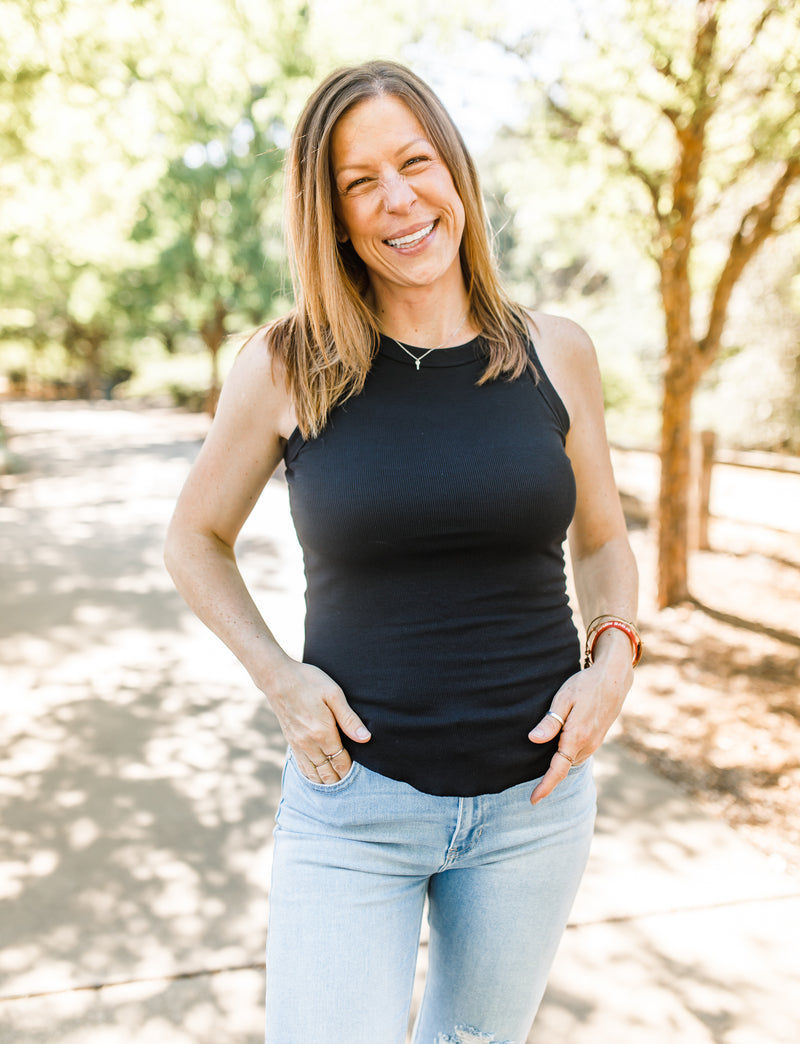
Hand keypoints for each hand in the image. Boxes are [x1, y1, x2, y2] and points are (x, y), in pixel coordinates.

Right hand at [264, 659, 370, 783]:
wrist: (278, 678)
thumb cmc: (308, 682)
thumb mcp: (334, 694)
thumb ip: (349, 719)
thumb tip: (365, 738)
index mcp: (322, 733)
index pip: (340, 761)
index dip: (349, 770)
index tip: (359, 774)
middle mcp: (308, 743)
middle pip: (326, 772)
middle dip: (338, 779)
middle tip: (350, 783)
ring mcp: (297, 744)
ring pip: (313, 773)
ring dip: (325, 780)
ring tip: (336, 783)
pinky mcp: (290, 740)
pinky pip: (301, 766)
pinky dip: (310, 775)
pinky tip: (316, 776)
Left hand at [527, 648, 631, 804]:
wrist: (614, 680)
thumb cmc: (585, 685)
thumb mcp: (563, 699)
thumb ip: (550, 722)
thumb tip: (533, 740)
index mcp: (577, 737)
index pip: (559, 770)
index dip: (545, 786)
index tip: (533, 800)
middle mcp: (587, 745)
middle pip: (563, 768)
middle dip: (548, 776)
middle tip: (527, 781)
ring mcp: (594, 743)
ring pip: (571, 761)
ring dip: (558, 765)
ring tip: (538, 768)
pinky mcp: (597, 739)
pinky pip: (578, 753)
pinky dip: (566, 756)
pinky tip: (557, 749)